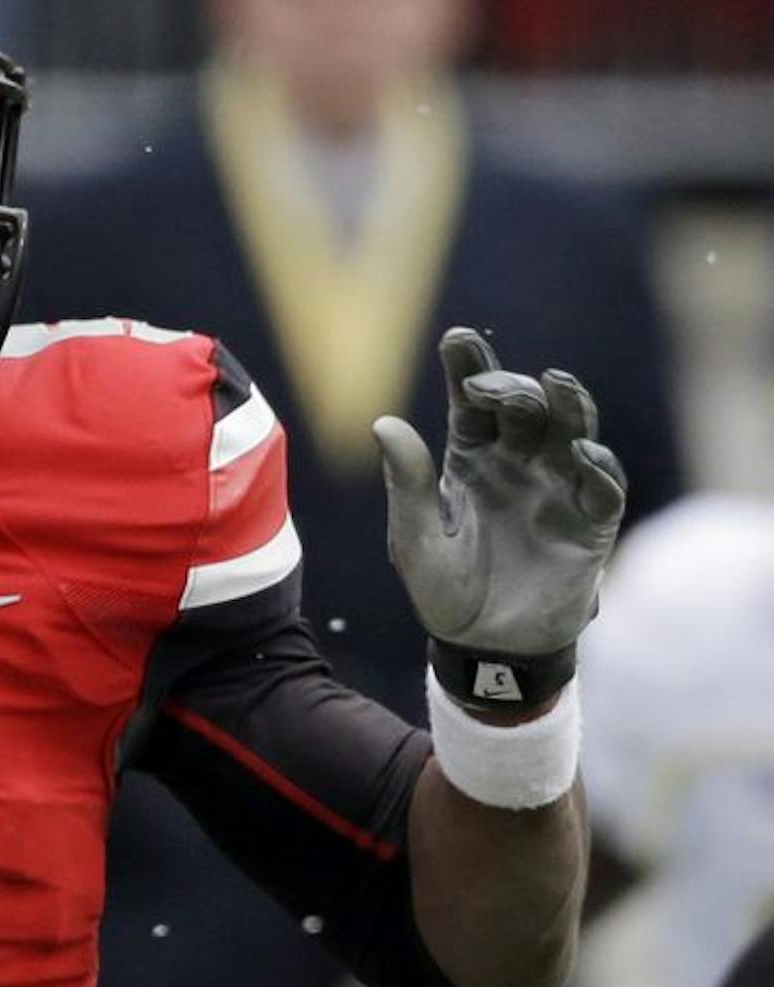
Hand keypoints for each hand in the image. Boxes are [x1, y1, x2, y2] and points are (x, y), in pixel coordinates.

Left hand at [372, 327, 625, 661]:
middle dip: (510, 389)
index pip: (472, 401)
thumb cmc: (444, 590)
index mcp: (470, 458)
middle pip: (524, 408)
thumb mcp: (415, 540)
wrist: (484, 647)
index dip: (469, 367)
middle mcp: (517, 462)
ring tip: (555, 383)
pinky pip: (603, 488)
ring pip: (571, 432)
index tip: (458, 339)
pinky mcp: (589, 524)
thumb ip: (407, 485)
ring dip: (568, 406)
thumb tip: (383, 423)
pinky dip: (599, 467)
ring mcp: (556, 489)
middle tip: (487, 388)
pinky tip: (583, 453)